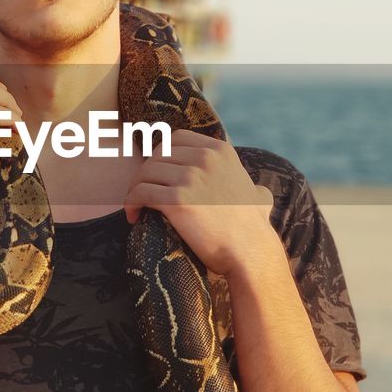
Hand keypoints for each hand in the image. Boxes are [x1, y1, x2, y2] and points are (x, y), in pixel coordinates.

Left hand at [123, 130, 276, 276]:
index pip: (177, 139)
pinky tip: (134, 215)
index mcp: (220, 151)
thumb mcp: (257, 197)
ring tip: (137, 206)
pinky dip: (132, 202)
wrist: (249, 252)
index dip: (161, 155)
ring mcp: (192, 177)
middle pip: (158, 154)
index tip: (157, 174)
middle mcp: (206, 158)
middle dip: (147, 174)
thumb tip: (259, 193)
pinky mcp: (178, 199)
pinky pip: (142, 192)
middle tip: (144, 193)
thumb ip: (254, 188)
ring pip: (146, 172)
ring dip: (136, 188)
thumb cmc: (252, 230)